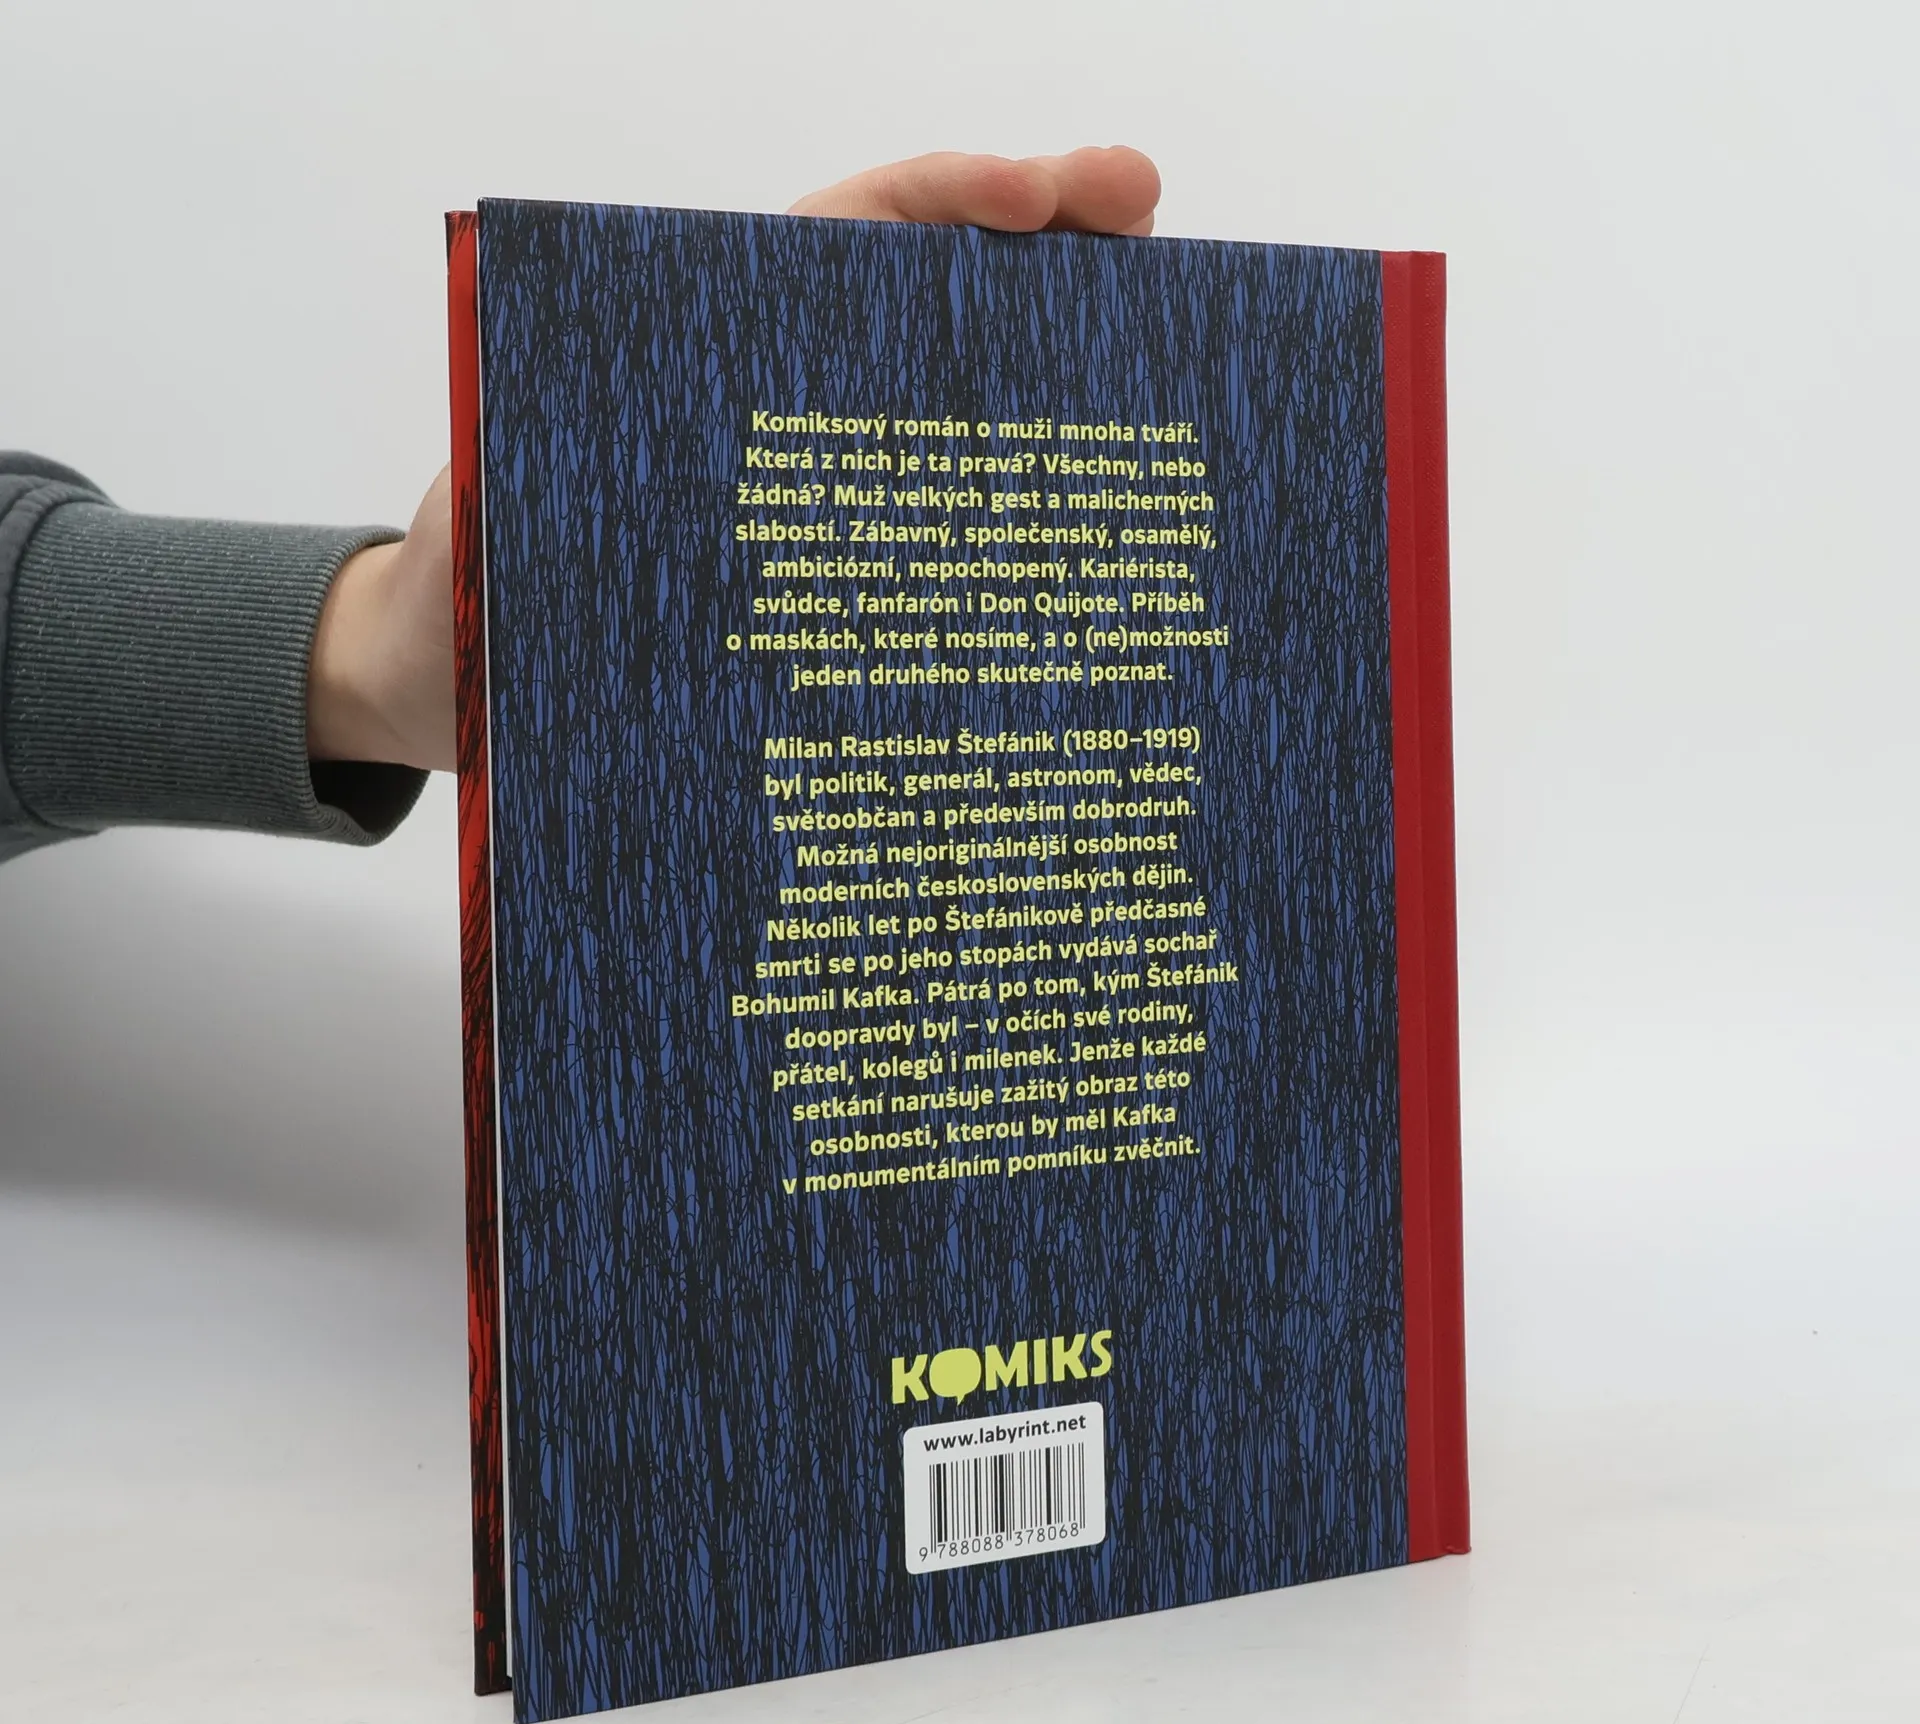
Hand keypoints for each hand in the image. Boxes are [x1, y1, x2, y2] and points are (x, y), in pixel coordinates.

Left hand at [308, 147, 1160, 771]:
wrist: (458, 692)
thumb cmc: (462, 596)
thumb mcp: (484, 518)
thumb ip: (513, 478)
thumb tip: (535, 461)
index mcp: (700, 353)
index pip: (837, 239)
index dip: (943, 202)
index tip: (1040, 196)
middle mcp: (779, 407)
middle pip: (931, 302)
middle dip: (1045, 249)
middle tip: (1149, 218)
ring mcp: (819, 493)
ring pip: (957, 411)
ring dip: (1061, 381)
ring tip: (1174, 361)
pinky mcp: (836, 584)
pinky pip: (940, 542)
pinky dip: (1018, 524)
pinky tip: (1095, 545)